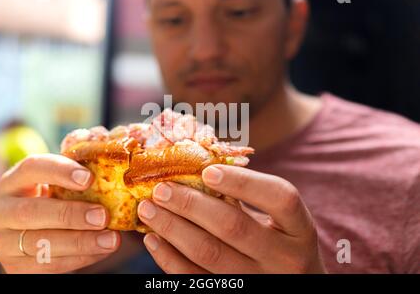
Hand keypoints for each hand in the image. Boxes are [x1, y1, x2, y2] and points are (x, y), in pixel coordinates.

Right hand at [0, 154, 120, 273]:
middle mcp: (0, 210)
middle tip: (103, 216)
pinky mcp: (14, 266)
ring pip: (40, 243)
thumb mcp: (61, 184)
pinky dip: (79, 258)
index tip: (90, 178)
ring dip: (80, 242)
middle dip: (70, 214)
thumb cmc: (57, 200)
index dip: (60, 171)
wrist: (38, 234)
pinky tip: (102, 250)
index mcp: (13, 181)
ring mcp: (3, 241)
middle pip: (30, 211)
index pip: (31, 168)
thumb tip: (114, 166)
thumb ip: (79, 176)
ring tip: (111, 239)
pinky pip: (48, 265)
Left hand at [138, 165, 325, 273]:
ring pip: (209, 253)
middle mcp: (286, 258)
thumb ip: (250, 198)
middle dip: (191, 204)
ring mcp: (259, 281)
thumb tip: (196, 167)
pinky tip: (154, 240)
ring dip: (172, 228)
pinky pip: (195, 279)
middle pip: (234, 226)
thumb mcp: (278, 221)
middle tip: (161, 189)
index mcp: (300, 229)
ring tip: (149, 209)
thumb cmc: (280, 243)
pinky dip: (169, 258)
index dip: (243, 181)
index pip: (280, 197)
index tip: (207, 170)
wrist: (293, 286)